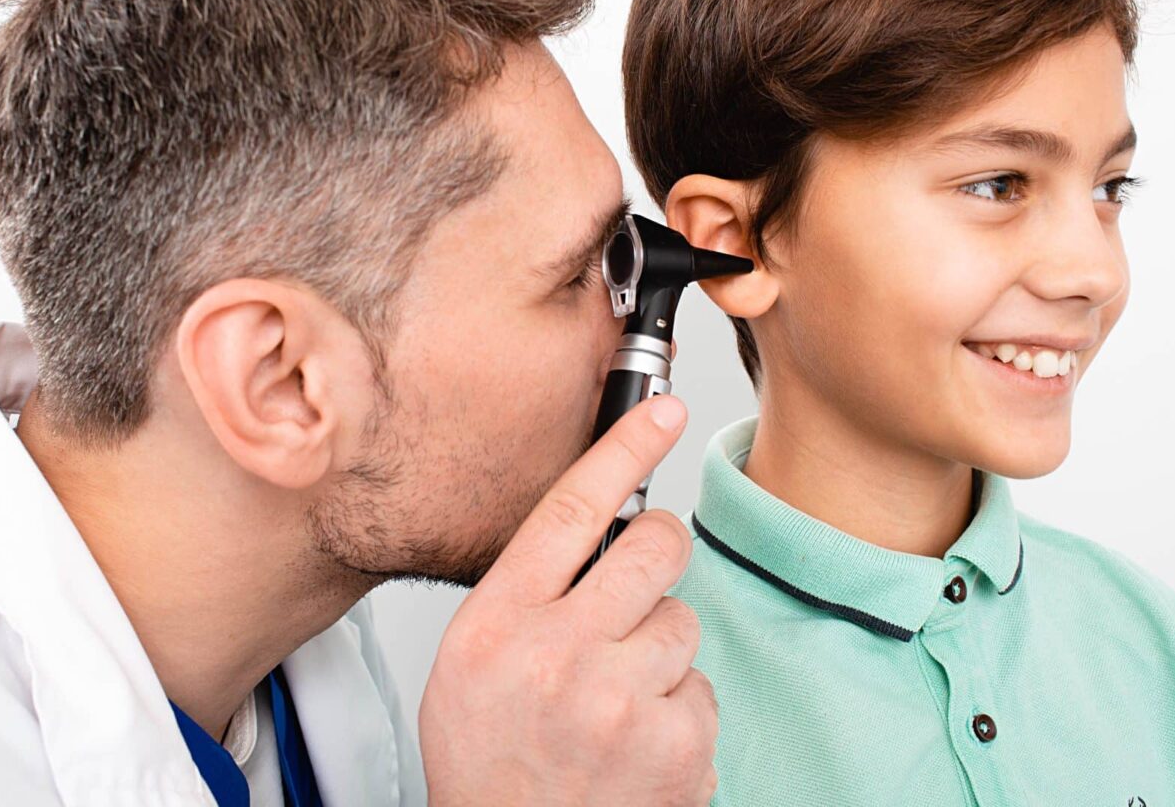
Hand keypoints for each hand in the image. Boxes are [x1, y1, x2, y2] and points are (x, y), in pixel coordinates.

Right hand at [419, 395, 717, 805]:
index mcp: (500, 624)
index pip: (573, 509)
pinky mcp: (675, 744)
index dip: (624, 448)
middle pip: (655, 546)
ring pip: (684, 620)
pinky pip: (703, 687)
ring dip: (661, 650)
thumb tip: (599, 527)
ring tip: (616, 698)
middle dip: (659, 552)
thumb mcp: (471, 662)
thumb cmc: (490, 763)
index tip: (662, 411)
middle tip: (638, 587)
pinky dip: (678, 710)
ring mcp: (622, 701)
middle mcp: (559, 655)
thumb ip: (527, 594)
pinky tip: (637, 742)